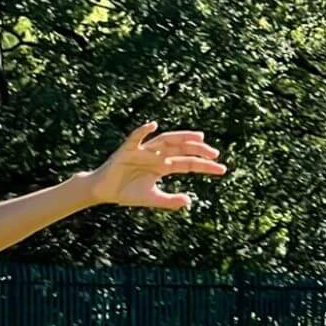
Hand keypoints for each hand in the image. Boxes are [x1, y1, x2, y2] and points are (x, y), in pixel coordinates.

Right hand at [87, 122, 225, 210]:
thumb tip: (189, 201)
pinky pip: (136, 137)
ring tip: (198, 137)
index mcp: (163, 166)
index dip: (204, 166)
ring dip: (181, 137)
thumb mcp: (151, 198)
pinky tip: (153, 125)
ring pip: (165, 140)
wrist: (104, 192)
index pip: (188, 163)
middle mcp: (156, 155)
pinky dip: (143, 131)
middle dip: (198, 150)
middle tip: (215, 153)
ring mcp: (143, 150)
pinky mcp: (127, 149)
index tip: (222, 168)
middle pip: (181, 148)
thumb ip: (169, 201)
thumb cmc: (126, 193)